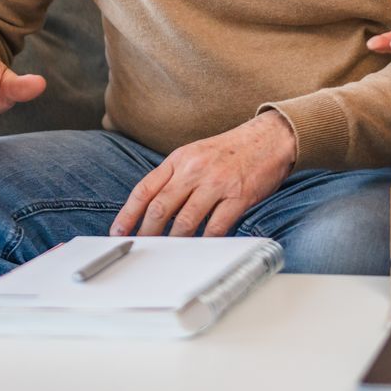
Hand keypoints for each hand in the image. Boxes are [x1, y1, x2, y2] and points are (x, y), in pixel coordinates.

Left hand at [111, 111, 296, 238]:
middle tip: (141, 248)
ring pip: (185, 220)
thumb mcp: (196, 153)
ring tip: (167, 253)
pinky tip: (200, 249)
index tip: (119, 231)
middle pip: (161, 207)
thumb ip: (176, 177)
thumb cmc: (232, 149)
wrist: (271, 137)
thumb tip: (154, 209)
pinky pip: (216, 226)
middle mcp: (195, 169)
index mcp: (180, 159)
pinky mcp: (238, 196)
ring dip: (174, 241)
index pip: (145, 188)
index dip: (128, 213)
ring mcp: (217, 183)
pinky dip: (205, 241)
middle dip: (147, 232)